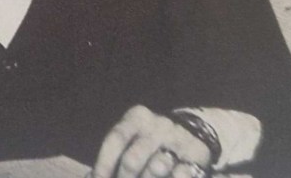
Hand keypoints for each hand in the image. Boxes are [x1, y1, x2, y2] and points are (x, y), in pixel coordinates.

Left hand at [91, 105, 212, 177]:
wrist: (191, 134)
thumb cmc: (150, 142)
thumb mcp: (133, 139)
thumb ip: (116, 156)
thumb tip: (94, 176)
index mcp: (137, 118)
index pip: (116, 138)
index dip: (104, 163)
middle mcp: (158, 125)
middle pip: (132, 159)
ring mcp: (178, 139)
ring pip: (156, 167)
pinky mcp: (197, 155)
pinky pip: (181, 174)